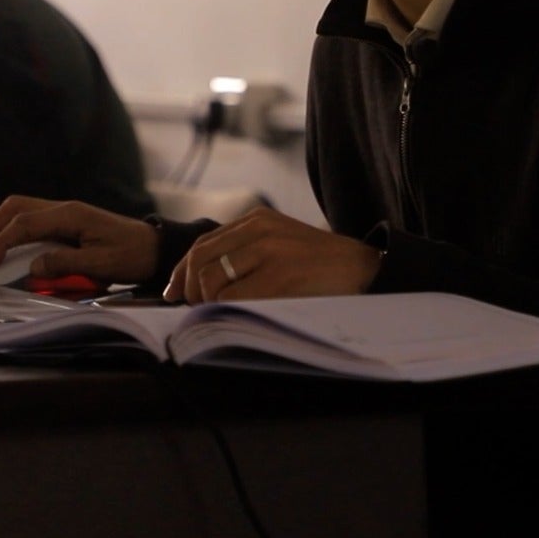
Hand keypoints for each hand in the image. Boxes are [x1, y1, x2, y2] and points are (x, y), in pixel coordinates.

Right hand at [0, 196, 159, 283]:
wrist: (154, 248)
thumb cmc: (131, 255)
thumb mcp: (100, 265)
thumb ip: (64, 264)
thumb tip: (32, 267)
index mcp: (69, 214)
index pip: (23, 223)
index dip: (1, 242)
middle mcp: (63, 208)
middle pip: (15, 206)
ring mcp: (65, 213)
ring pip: (21, 210)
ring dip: (3, 228)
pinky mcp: (67, 223)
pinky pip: (33, 221)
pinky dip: (17, 233)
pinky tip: (15, 252)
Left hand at [164, 207, 381, 303]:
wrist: (365, 269)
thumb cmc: (320, 266)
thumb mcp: (280, 244)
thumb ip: (246, 252)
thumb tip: (200, 282)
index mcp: (257, 220)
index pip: (202, 244)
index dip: (181, 271)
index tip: (173, 293)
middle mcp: (259, 229)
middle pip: (200, 261)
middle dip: (189, 290)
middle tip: (193, 309)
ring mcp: (269, 251)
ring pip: (212, 281)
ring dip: (207, 304)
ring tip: (218, 315)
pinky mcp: (280, 275)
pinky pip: (235, 298)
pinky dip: (227, 312)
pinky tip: (237, 318)